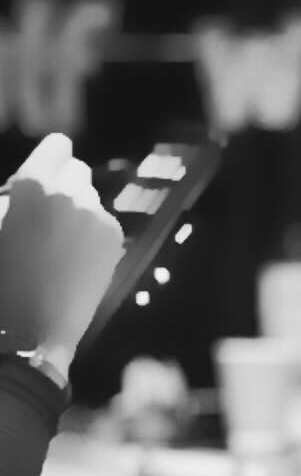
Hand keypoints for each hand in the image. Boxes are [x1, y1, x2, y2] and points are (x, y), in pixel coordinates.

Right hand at [0, 133, 124, 370]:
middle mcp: (71, 192)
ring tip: (60, 244)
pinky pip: (103, 222)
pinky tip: (76, 259)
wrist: (31, 330)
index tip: (43, 176)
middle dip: (63, 185)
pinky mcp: (114, 240)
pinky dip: (92, 233)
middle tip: (47, 217)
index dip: (49, 160)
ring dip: (78, 210)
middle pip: (77, 170)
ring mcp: (97, 216)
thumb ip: (14, 195)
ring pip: (91, 198)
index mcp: (33, 184)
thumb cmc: (0, 279)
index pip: (58, 146)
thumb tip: (26, 184)